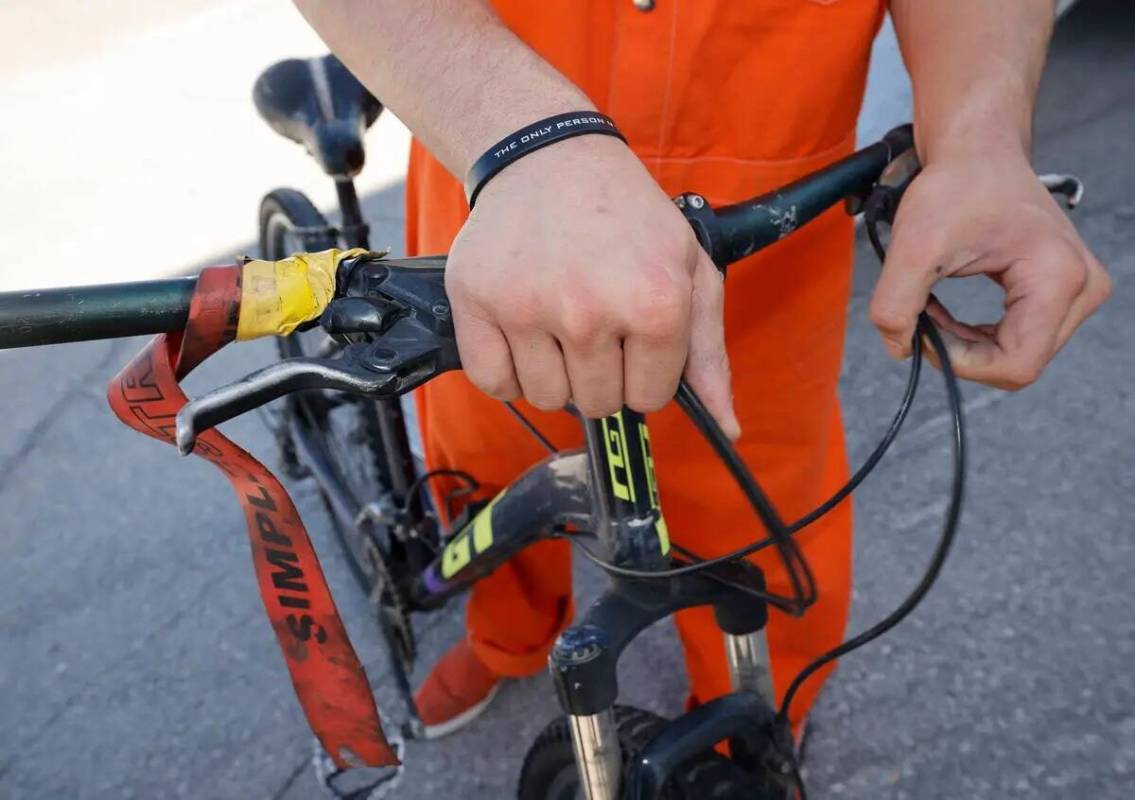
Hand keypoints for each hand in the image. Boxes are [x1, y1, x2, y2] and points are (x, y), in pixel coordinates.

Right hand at [446, 134, 739, 435]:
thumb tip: (727, 428)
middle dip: (602, 372)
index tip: (633, 332)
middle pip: (598, 403)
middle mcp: (589, 311)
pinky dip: (507, 371)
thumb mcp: (688, 270)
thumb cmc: (626, 217)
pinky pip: (493, 384)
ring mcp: (527, 308)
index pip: (650, 398)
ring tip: (558, 319)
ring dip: (555, 372)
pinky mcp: (476, 302)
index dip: (644, 369)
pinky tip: (522, 332)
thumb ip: (708, 354)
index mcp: (655, 304)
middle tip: (594, 317)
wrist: (549, 156)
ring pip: (546, 398)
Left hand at [870, 150, 1109, 389]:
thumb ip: (896, 303)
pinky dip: (975, 335)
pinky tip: (948, 310)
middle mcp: (1083, 289)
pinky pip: (1017, 341)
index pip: (1015, 364)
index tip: (921, 330)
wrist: (979, 153)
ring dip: (966, 344)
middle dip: (961, 351)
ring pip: (1016, 356)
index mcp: (1059, 278)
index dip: (960, 361)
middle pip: (1018, 364)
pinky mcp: (1062, 293)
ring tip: (932, 307)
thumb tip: (899, 348)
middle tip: (921, 314)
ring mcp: (1078, 293)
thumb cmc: (957, 186)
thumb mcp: (914, 244)